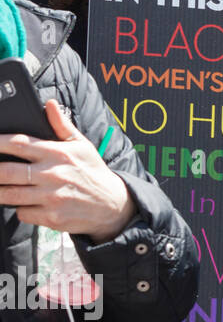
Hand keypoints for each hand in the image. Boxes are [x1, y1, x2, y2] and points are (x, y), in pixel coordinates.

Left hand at [0, 101, 135, 242]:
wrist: (112, 204)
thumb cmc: (93, 172)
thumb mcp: (82, 146)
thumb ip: (62, 125)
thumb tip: (49, 104)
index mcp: (58, 154)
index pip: (19, 144)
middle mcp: (53, 174)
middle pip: (6, 172)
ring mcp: (51, 197)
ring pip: (9, 195)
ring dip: (1, 192)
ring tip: (3, 187)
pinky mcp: (51, 217)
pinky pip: (22, 213)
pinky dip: (21, 209)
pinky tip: (29, 204)